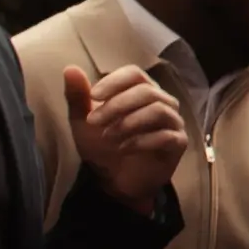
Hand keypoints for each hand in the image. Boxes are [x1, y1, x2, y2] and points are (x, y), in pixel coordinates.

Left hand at [67, 66, 189, 208]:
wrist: (115, 181)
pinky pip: (166, 135)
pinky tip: (124, 148)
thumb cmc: (102, 146)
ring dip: (129, 122)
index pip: (135, 74)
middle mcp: (162, 102)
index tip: (93, 96)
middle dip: (117, 105)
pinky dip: (142, 141)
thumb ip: (78, 97)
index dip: (115, 81)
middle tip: (94, 122)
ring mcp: (173, 123)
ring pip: (158, 110)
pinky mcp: (178, 144)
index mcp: (141, 91)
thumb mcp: (83, 122)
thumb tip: (70, 68)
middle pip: (147, 91)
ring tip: (108, 136)